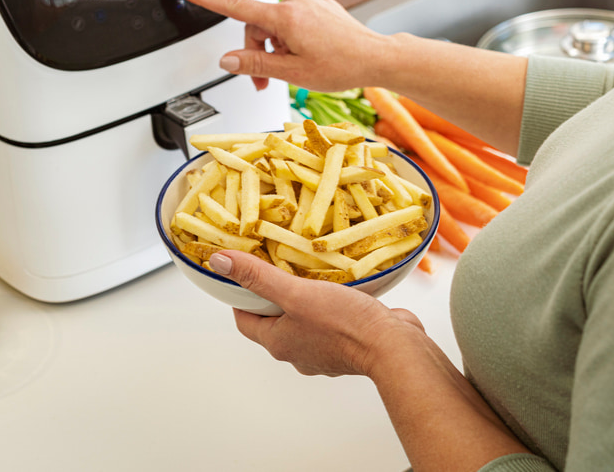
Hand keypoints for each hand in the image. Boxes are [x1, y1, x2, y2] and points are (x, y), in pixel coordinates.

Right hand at [178, 0, 390, 91]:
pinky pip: (293, 21)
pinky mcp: (319, 7)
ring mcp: (309, 3)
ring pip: (275, 25)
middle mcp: (296, 3)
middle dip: (258, 51)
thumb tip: (228, 60)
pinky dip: (291, 39)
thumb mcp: (293, 72)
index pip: (236, 6)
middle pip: (257, 25)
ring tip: (293, 70)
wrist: (376, 57)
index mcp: (285, 17)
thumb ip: (256, 65)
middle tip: (265, 80)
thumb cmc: (342, 65)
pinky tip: (308, 56)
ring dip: (276, 48)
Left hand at [210, 250, 424, 377]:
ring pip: (305, 321)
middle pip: (275, 321)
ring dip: (305, 300)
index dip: (242, 297)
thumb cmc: (344, 323)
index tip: (246, 274)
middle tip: (280, 266)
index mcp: (279, 343)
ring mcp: (325, 351)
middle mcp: (298, 351)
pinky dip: (331, 306)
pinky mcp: (348, 346)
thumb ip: (259, 277)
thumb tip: (219, 262)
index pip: (246, 321)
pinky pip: (332, 323)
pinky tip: (341, 289)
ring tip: (311, 273)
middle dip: (275, 295)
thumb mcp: (296, 293)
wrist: (394, 348)